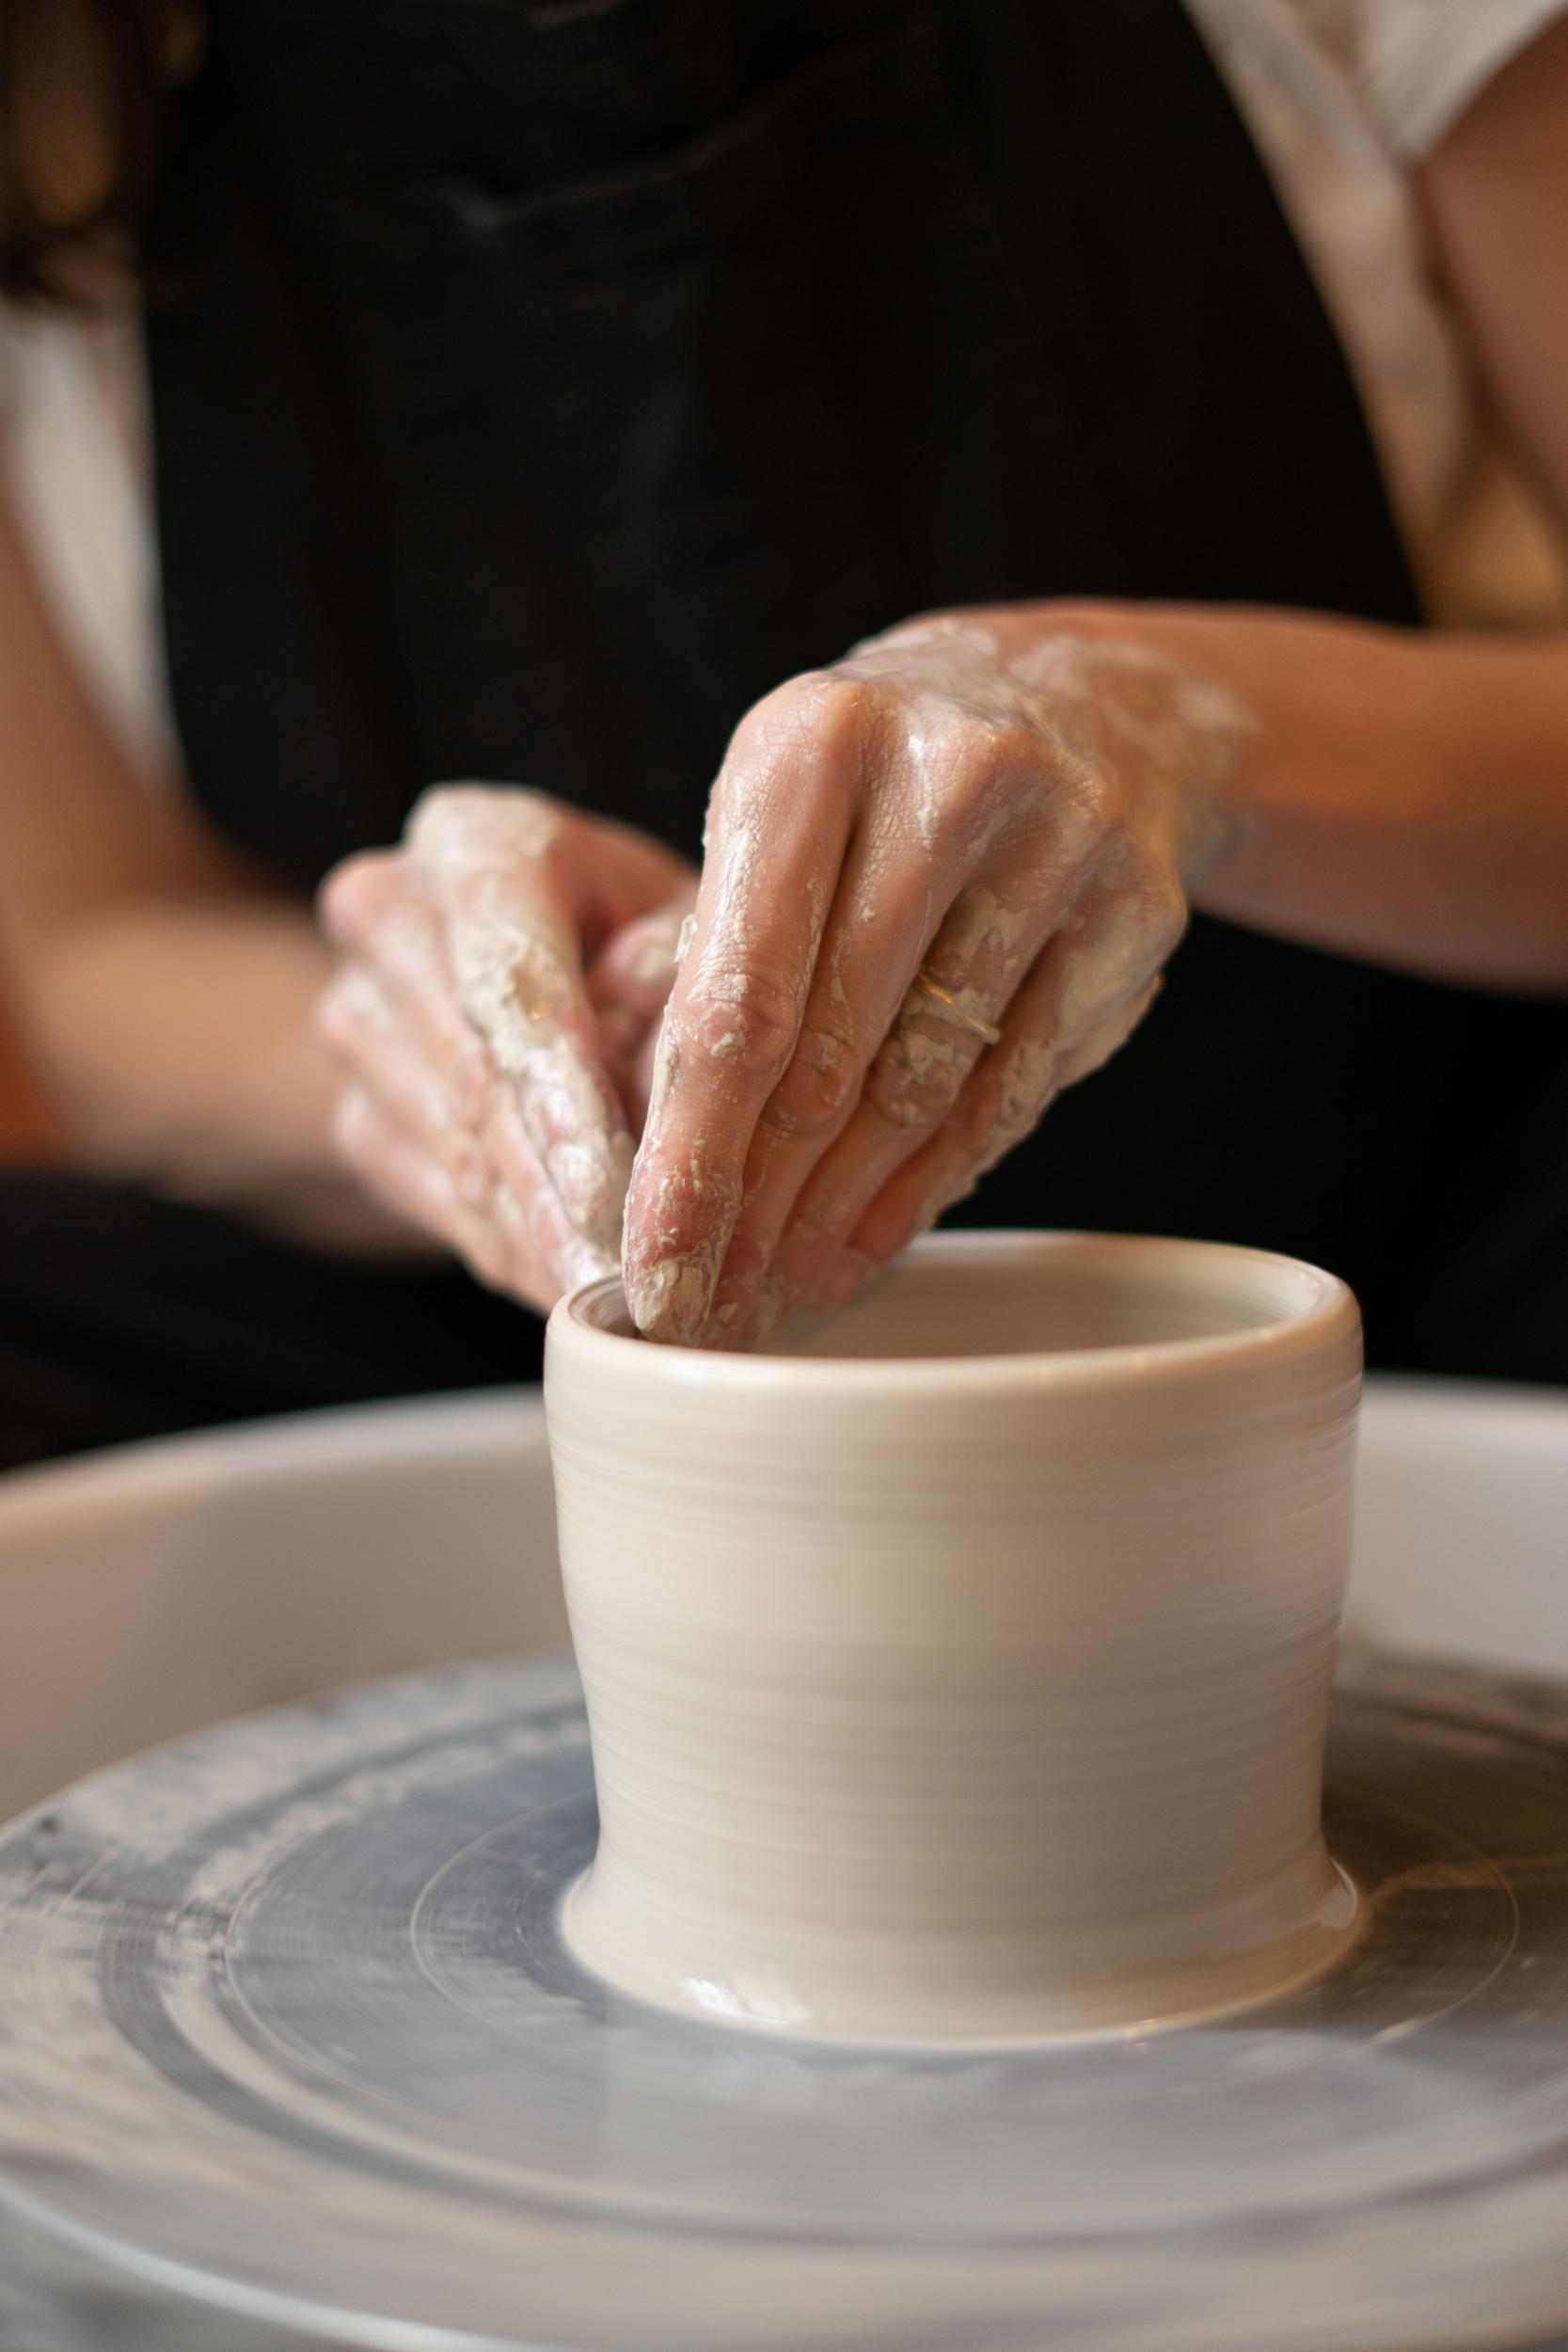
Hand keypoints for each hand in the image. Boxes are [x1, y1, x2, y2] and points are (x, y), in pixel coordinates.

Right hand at [318, 786, 693, 1312]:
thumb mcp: (703, 925)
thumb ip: (691, 979)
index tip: (617, 1194)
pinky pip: (443, 1209)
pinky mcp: (357, 1115)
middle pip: (474, 1081)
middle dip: (559, 1194)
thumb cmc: (663, 934)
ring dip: (543, 1241)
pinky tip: (577, 1288)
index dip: (567, 1097)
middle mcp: (389, 915)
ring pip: (457, 1159)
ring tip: (628, 1304)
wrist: (561, 959)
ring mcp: (356, 1018)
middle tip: (633, 1282)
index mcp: (475, 843)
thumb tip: (669, 1080)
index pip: (511, 981)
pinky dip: (519, 1256)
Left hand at [622, 616, 1252, 1344]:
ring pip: (925, 1079)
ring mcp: (1056, 842)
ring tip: (778, 1287)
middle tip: (705, 1305)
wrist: (1076, 700)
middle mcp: (940, 780)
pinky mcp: (1134, 908)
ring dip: (840, 1207)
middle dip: (753, 1201)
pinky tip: (873, 1237)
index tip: (648, 1264)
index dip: (688, 1150)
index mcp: (809, 747)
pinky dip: (936, 1176)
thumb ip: (708, 963)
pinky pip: (1019, 1084)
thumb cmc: (872, 791)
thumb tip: (647, 1167)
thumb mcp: (772, 823)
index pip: (734, 993)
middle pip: (826, 1050)